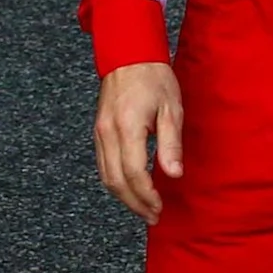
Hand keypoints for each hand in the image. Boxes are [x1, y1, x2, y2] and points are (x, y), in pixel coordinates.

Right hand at [94, 62, 185, 221]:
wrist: (129, 56)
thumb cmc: (154, 79)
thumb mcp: (171, 109)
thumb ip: (171, 144)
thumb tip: (173, 174)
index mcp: (127, 127)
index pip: (134, 173)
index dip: (147, 195)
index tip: (160, 208)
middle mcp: (108, 133)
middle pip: (116, 181)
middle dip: (134, 203)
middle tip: (153, 216)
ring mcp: (100, 133)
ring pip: (106, 176)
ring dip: (123, 197)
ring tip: (143, 208)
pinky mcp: (98, 132)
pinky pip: (102, 165)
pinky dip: (115, 182)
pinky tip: (129, 188)